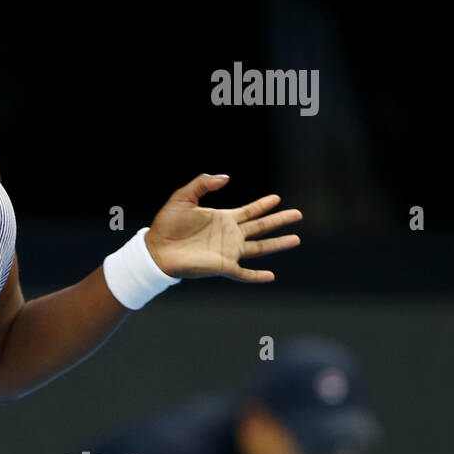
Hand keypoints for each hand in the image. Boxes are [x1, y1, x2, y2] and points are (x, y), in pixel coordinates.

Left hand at [144, 174, 301, 281]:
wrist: (156, 248)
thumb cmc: (166, 224)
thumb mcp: (183, 197)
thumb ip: (203, 183)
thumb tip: (226, 177)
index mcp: (222, 218)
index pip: (249, 211)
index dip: (263, 205)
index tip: (277, 198)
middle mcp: (229, 235)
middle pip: (261, 227)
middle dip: (279, 220)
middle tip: (298, 214)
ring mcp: (228, 251)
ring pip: (259, 247)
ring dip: (278, 244)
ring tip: (296, 239)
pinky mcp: (222, 266)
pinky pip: (243, 273)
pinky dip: (256, 276)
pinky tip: (270, 276)